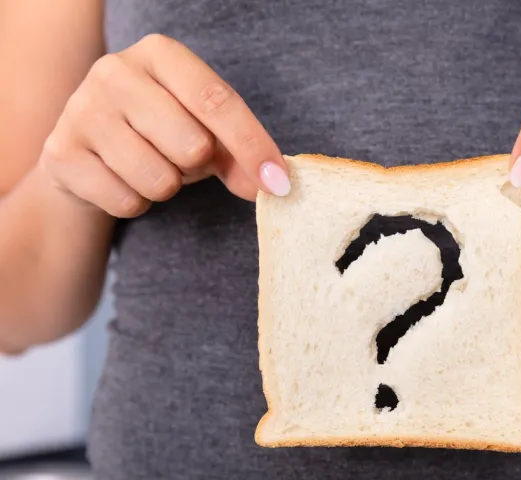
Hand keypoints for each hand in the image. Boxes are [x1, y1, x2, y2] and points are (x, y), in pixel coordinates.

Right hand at [38, 34, 290, 217]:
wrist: (87, 153)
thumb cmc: (159, 134)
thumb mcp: (206, 132)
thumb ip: (241, 154)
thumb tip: (272, 185)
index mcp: (160, 54)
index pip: (217, 101)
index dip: (252, 146)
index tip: (277, 184)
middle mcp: (115, 71)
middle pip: (191, 145)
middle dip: (197, 166)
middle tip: (180, 157)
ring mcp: (82, 110)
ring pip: (159, 179)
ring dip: (165, 187)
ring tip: (149, 166)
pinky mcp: (61, 153)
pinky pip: (127, 201)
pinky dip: (136, 203)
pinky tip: (121, 180)